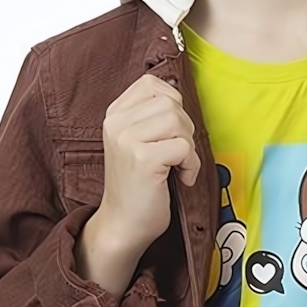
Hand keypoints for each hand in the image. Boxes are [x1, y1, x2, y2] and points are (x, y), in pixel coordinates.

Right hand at [92, 73, 200, 254]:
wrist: (123, 223)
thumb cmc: (139, 184)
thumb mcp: (138, 140)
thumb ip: (152, 115)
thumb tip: (180, 92)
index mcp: (114, 114)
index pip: (152, 83)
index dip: (173, 105)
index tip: (170, 132)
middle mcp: (116, 123)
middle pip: (171, 103)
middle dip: (185, 129)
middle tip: (177, 155)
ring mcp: (127, 139)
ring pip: (179, 121)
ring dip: (188, 147)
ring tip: (177, 166)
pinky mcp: (142, 159)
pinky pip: (184, 147)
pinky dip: (191, 165)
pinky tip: (181, 178)